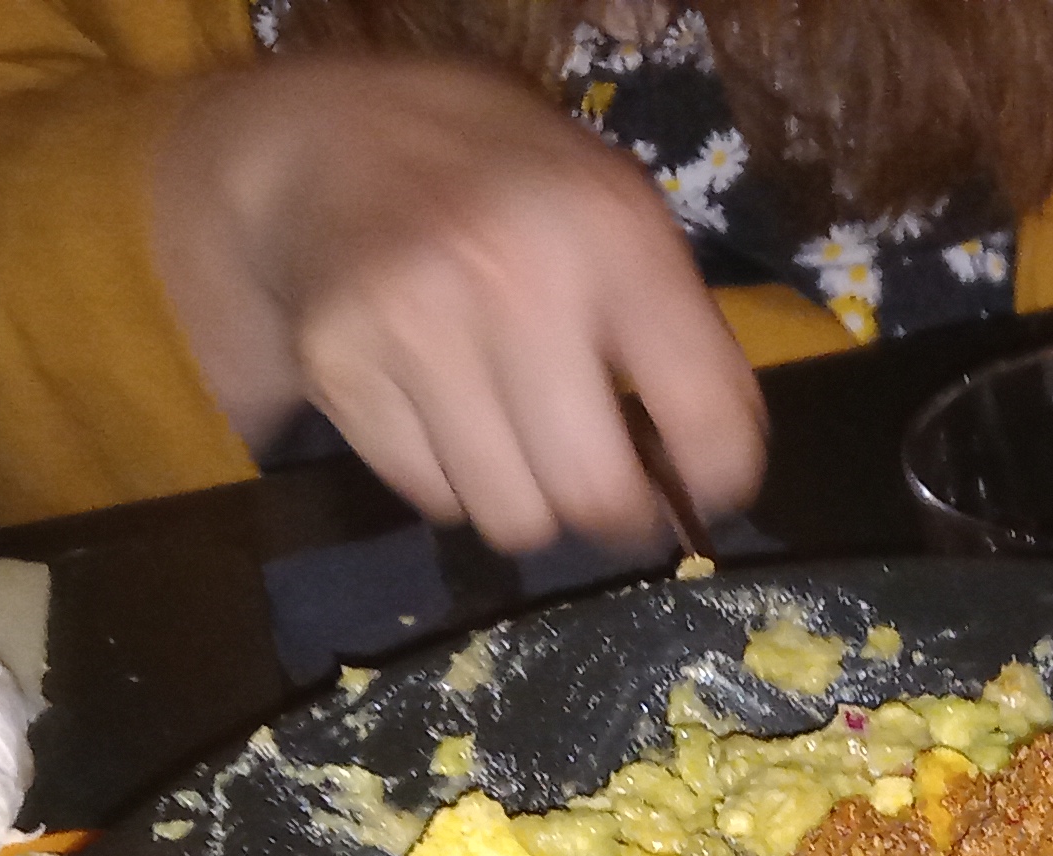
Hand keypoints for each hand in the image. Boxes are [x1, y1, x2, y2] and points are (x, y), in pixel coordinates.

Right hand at [149, 56, 768, 552]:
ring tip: (518, 437)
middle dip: (615, 512)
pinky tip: (446, 413)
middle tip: (606, 487)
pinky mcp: (340, 368)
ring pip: (512, 518)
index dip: (721, 479)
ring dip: (528, 500)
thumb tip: (718, 478)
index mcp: (612, 234)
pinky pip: (433, 499)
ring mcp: (416, 327)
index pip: (707, 420)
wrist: (331, 140)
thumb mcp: (618, 213)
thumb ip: (680, 330)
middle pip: (596, 496)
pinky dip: (452, 481)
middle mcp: (514, 281)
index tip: (704, 485)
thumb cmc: (508, 187)